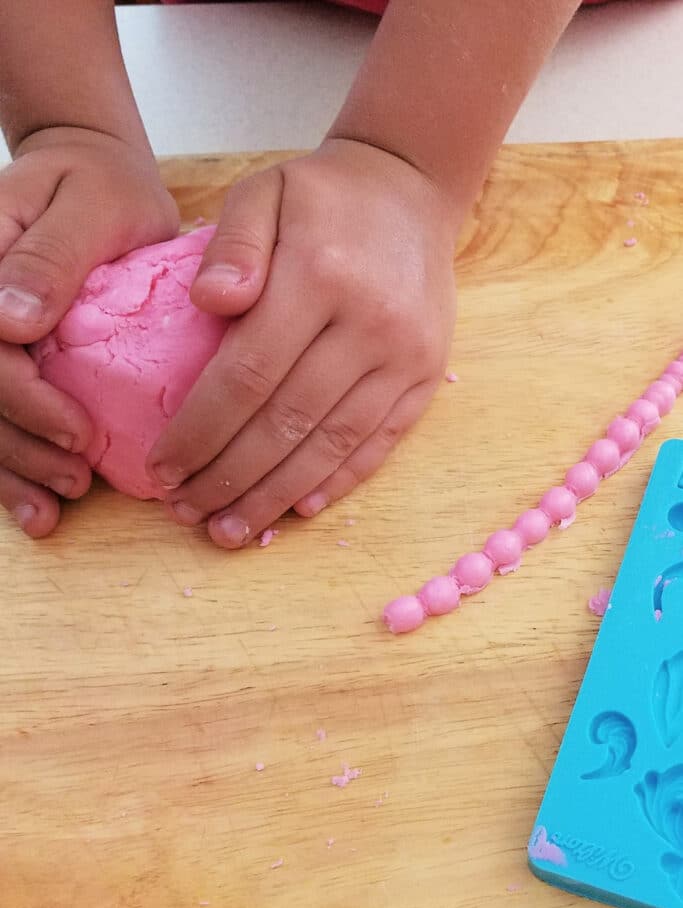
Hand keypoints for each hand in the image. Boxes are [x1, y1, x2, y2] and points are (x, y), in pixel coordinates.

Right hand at [0, 126, 178, 536]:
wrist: (90, 179)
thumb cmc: (98, 187)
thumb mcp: (88, 203)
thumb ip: (51, 258)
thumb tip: (10, 322)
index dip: (24, 399)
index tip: (80, 434)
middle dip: (21, 447)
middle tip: (77, 480)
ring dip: (11, 471)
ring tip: (55, 507)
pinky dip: (10, 470)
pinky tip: (35, 511)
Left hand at [149, 138, 457, 546]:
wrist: (413, 193)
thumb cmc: (323, 199)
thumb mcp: (266, 191)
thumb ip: (233, 243)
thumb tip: (208, 303)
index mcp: (320, 277)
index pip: (247, 376)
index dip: (200, 432)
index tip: (162, 468)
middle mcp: (370, 324)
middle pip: (286, 423)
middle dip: (228, 477)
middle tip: (186, 512)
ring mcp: (405, 357)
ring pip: (331, 446)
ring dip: (274, 495)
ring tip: (229, 529)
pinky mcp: (426, 377)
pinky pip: (377, 444)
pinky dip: (335, 483)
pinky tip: (295, 510)